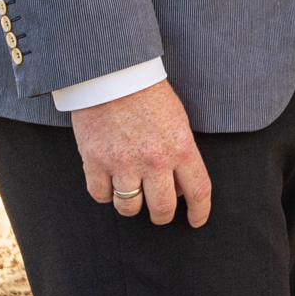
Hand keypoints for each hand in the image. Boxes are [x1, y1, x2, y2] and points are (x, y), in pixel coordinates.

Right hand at [71, 79, 212, 228]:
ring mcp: (122, 163)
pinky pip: (101, 195)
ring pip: (130, 208)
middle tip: (159, 213)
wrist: (111, 74)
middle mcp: (154, 161)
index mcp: (181, 148)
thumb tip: (179, 188)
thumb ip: (181, 154)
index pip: (198, 191)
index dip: (200, 212)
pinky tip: (109, 184)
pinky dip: (105, 194)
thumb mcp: (178, 121)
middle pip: (163, 209)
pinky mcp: (94, 162)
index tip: (196, 221)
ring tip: (132, 194)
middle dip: (163, 216)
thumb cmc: (149, 95)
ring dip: (132, 206)